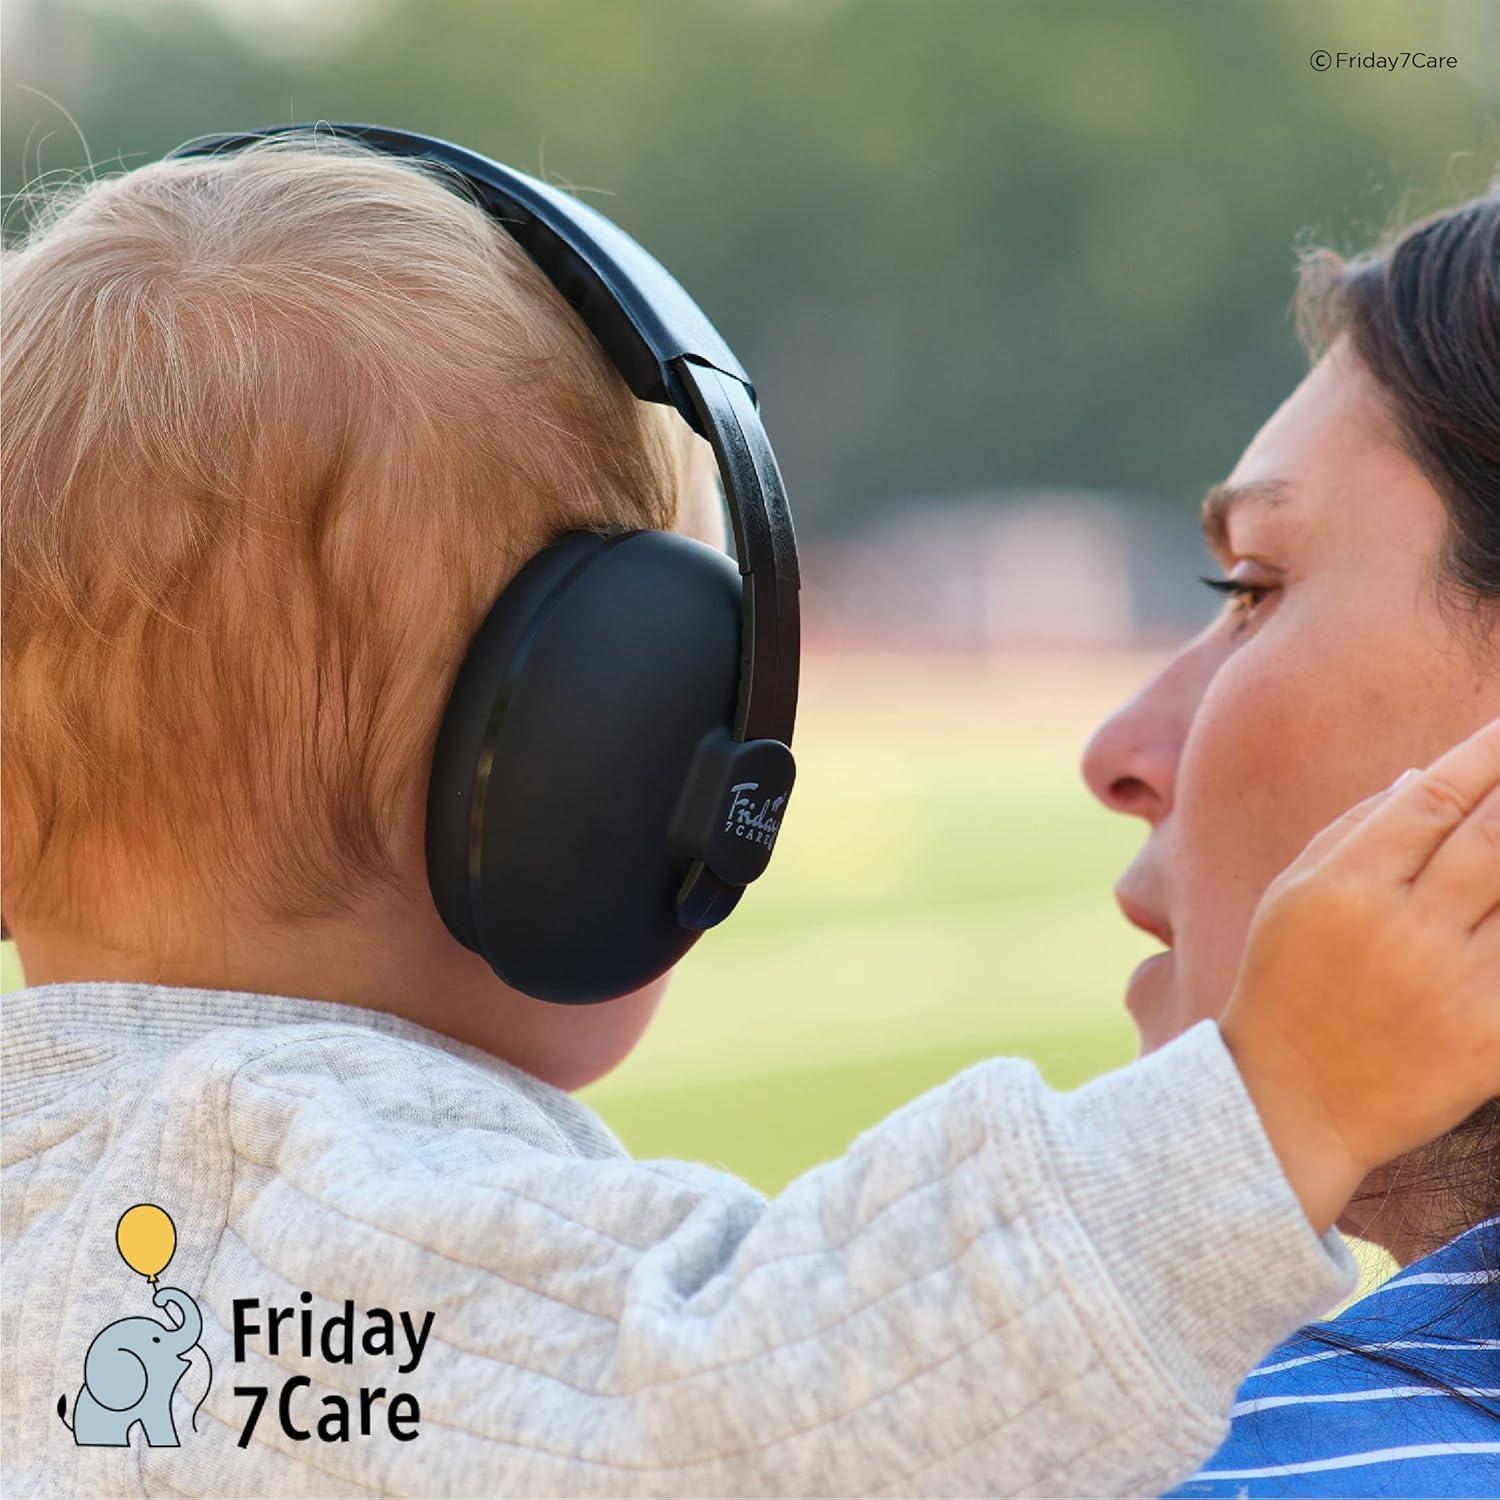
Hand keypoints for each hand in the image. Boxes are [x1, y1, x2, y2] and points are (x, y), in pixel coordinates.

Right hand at [1220, 715, 1499, 1233]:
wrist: (1286, 1102)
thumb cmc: (1284, 985)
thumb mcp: (1291, 896)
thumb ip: (1352, 829)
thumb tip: (1426, 777)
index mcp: (1346, 886)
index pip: (1435, 798)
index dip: (1486, 755)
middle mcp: (1403, 928)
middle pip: (1497, 836)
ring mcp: (1453, 986)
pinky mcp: (1490, 1041)